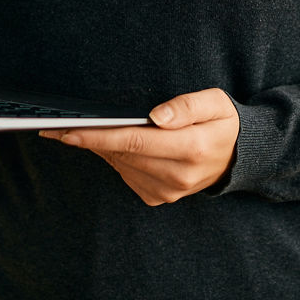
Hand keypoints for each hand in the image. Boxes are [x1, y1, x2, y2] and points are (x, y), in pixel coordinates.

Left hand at [39, 87, 239, 205]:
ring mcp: (168, 191)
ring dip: (100, 148)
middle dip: (90, 139)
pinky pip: (126, 175)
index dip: (99, 136)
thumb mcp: (216, 102)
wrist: (238, 157)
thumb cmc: (223, 122)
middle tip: (61, 124)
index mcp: (192, 148)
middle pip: (122, 154)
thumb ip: (186, 106)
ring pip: (121, 165)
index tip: (69, 131)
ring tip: (79, 130)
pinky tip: (110, 144)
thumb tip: (156, 115)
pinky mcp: (159, 197)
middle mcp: (178, 175)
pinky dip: (115, 158)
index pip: (135, 141)